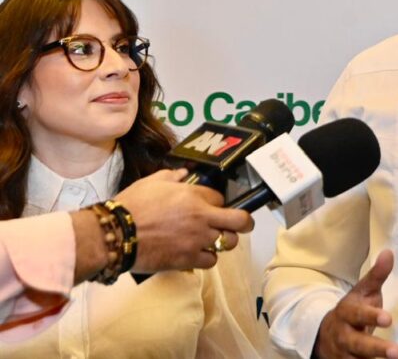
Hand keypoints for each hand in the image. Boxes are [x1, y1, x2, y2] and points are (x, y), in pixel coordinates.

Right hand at [115, 168, 253, 271]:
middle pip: (240, 221)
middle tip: (243, 224)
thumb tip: (184, 173)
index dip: (218, 201)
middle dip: (245, 222)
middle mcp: (202, 218)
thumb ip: (173, 176)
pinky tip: (199, 253)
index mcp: (194, 196)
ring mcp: (197, 240)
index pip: (221, 198)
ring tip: (215, 239)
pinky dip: (207, 257)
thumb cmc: (132, 205)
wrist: (115, 234)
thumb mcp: (152, 182)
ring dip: (224, 241)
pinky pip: (210, 261)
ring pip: (228, 243)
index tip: (213, 205)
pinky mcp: (187, 260)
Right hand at [313, 250, 397, 358]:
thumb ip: (377, 275)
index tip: (388, 319)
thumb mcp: (363, 291)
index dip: (372, 316)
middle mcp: (343, 335)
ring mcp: (343, 354)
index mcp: (346, 312)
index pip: (358, 314)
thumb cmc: (354, 309)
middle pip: (358, 344)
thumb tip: (389, 252)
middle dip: (377, 348)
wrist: (327, 334)